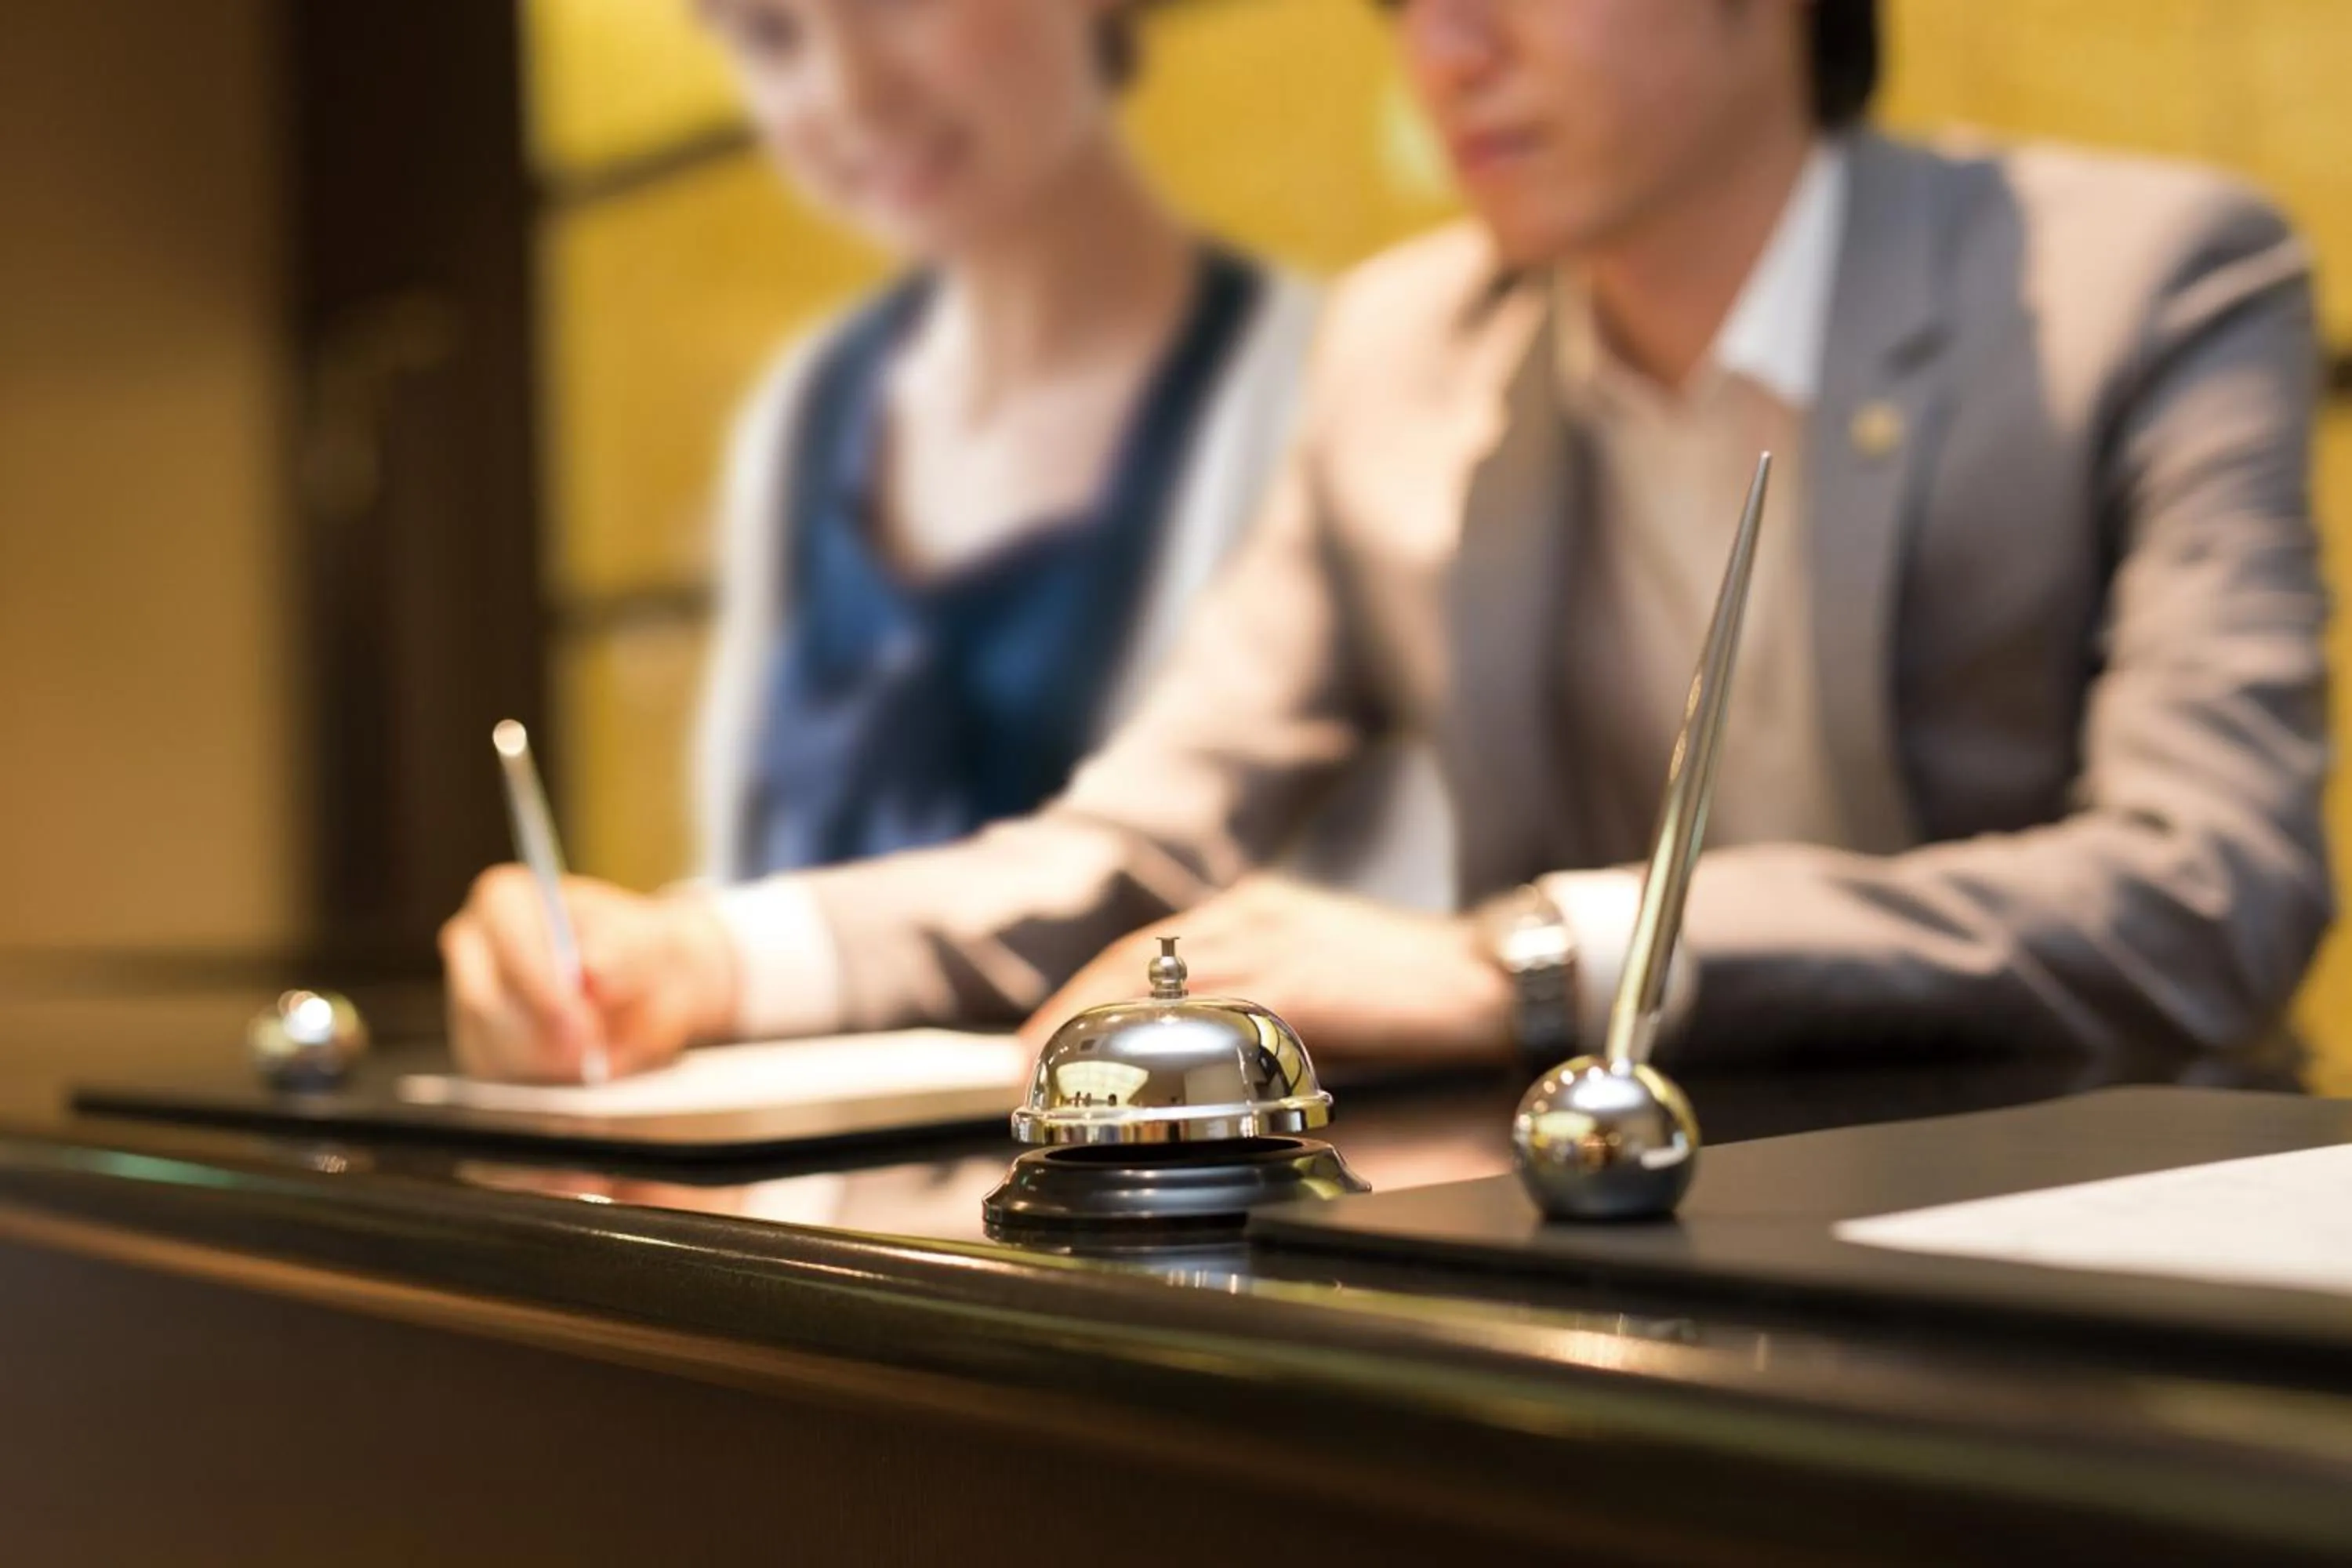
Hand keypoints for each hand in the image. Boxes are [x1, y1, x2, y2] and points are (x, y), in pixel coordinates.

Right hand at [438, 866, 737, 1081]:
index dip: (539, 980)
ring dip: (549, 1063)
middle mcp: (472, 948)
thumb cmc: (638, 952)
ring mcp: (467, 1001)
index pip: (504, 937)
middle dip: (540, 1034)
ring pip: (490, 1048)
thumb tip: (590, 968)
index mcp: (505, 900)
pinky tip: (579, 1066)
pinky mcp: (477, 1049)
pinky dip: (543, 1082)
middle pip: (483, 1001)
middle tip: (592, 1052)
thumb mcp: (646, 941)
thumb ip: (621, 950)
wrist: (644, 988)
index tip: (579, 1016)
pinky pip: (498, 1080)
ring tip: (598, 1053)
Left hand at [1020, 876, 1514, 1067]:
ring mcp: (1275, 943)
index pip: (1144, 950)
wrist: (1493, 976)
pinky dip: (1162, 1041)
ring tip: (1054, 1074)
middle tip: (1022, 1064)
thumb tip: (1198, 1041)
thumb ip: (1258, 993)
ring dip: (1096, 1029)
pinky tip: (1133, 1072)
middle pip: (1132, 961)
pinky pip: (1213, 1012)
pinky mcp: (1301, 983)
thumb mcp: (1319, 974)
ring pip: (1157, 983)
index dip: (1081, 993)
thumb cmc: (1412, 991)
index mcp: (1254, 909)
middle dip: (1068, 1013)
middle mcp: (1253, 914)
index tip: (1039, 1038)